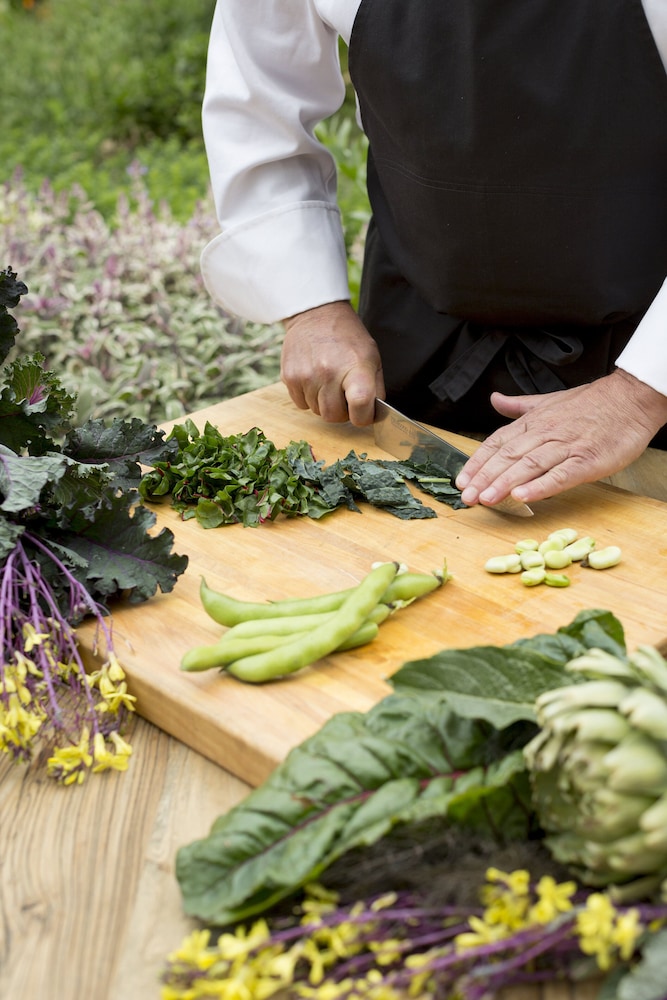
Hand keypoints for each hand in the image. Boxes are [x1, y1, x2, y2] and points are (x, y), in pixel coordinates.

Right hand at [281, 301, 384, 424]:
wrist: (316, 314)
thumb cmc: (348, 337)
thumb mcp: (372, 357)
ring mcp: (306, 376)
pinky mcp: (289, 377)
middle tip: (344, 394)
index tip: (364, 412)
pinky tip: (314, 378)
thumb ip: (375, 388)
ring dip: (324, 402)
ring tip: (328, 380)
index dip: (364, 417)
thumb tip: (373, 415)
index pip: (361, 407)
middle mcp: (329, 373)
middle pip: (334, 416)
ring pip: (317, 412)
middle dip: (342, 411)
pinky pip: (301, 404)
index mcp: (355, 367)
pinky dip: (309, 397)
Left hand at [455, 369, 666, 506]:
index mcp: (533, 422)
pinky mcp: (587, 461)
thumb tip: (494, 399)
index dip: (477, 463)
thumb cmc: (590, 404)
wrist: (630, 399)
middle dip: (484, 477)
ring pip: (528, 465)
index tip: (461, 481)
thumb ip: (519, 406)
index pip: (497, 443)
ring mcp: (566, 447)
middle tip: (467, 497)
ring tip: (486, 499)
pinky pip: (560, 475)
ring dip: (504, 483)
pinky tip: (524, 497)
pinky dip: (540, 486)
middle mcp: (545, 434)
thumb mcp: (548, 400)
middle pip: (507, 457)